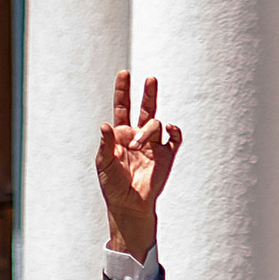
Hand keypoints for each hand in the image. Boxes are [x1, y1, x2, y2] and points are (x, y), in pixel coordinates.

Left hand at [95, 71, 181, 265]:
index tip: (124, 74)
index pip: (122, 107)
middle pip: (146, 109)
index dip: (123, 91)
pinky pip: (175, 138)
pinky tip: (170, 128)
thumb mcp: (103, 163)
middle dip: (149, 94)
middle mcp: (138, 136)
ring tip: (136, 146)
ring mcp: (154, 145)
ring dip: (147, 131)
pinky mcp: (167, 156)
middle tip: (150, 80)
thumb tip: (105, 124)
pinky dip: (174, 131)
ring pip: (156, 125)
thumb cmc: (112, 185)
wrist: (129, 205)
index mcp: (120, 134)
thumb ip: (105, 144)